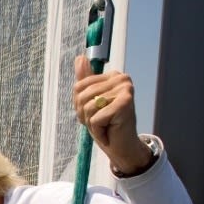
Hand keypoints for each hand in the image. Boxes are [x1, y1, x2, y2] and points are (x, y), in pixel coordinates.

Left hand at [73, 55, 152, 175]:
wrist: (121, 145)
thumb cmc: (106, 124)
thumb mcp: (90, 102)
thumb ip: (86, 80)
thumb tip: (80, 57)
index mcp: (112, 75)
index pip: (79, 87)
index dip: (79, 105)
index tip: (93, 113)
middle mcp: (121, 78)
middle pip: (82, 97)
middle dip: (85, 115)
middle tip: (99, 122)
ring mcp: (125, 89)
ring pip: (88, 108)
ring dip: (92, 124)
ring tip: (105, 126)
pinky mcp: (125, 103)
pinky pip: (96, 118)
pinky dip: (98, 130)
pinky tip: (109, 131)